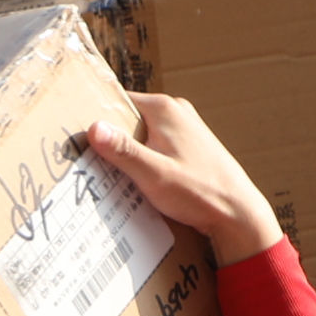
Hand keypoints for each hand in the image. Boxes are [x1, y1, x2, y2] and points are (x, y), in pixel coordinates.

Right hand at [85, 98, 282, 266]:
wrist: (238, 213)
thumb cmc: (200, 192)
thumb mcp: (154, 174)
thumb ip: (123, 151)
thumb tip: (93, 127)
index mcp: (164, 109)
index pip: (117, 102)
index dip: (96, 119)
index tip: (76, 138)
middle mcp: (175, 111)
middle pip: (128, 119)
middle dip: (111, 140)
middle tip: (89, 163)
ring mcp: (184, 128)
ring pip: (141, 135)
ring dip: (127, 154)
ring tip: (111, 175)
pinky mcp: (189, 146)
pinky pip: (155, 147)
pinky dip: (144, 161)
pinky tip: (137, 182)